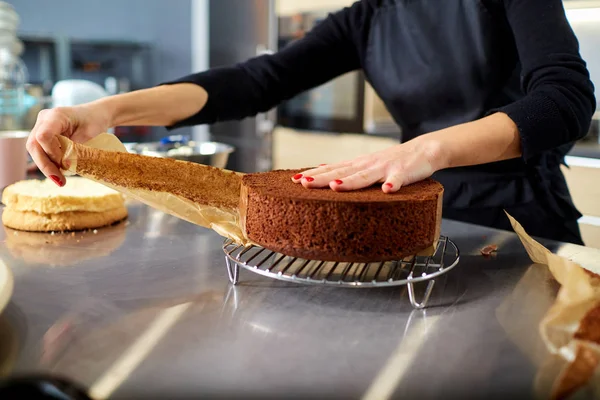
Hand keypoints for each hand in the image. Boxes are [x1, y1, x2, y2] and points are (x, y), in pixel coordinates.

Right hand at [26, 104, 111, 185]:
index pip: (43, 136)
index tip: (67, 164)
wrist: (96, 114)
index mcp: (55, 116)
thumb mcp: (90, 133)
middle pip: (34, 145)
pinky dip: (49, 163)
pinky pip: (41, 151)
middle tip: (60, 181)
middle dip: (46, 166)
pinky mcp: (43, 136)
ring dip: (47, 167)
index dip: (52, 153)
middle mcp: (44, 120)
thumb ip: (75, 147)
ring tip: (60, 181)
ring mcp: (41, 127)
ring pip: (35, 151)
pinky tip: (58, 174)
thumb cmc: (95, 121)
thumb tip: (65, 165)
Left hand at [291, 137, 444, 192]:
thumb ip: (347, 170)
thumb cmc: (393, 160)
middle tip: (304, 183)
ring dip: (351, 182)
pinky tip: (387, 191)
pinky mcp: (404, 173)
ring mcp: (386, 168)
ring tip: (335, 186)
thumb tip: (321, 171)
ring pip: (365, 176)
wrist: (425, 149)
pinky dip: (392, 185)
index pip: (332, 169)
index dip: (314, 174)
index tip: (294, 180)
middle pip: (343, 173)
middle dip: (323, 178)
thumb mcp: (367, 165)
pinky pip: (398, 180)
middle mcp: (368, 165)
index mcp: (359, 165)